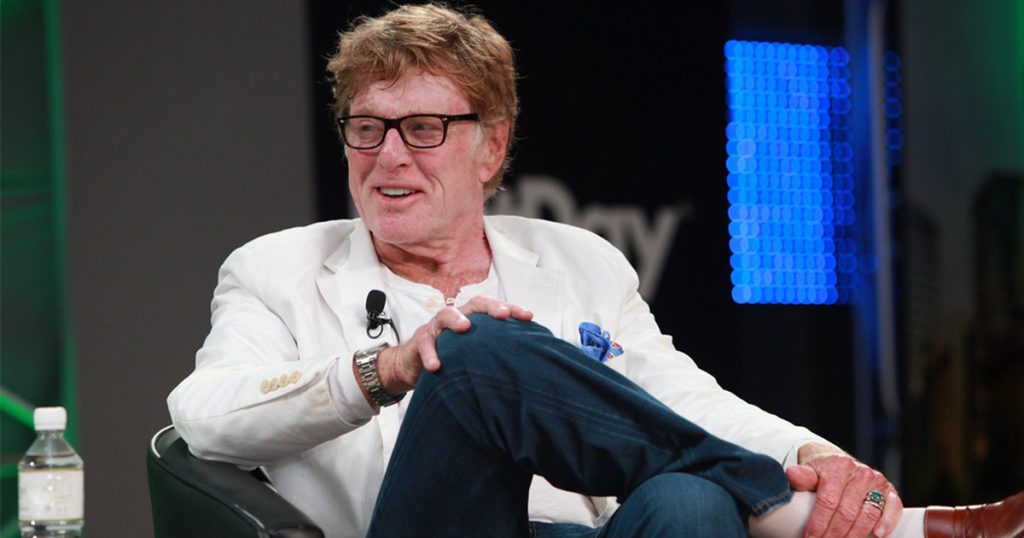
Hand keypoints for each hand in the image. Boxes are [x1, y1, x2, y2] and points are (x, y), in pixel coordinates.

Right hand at [376, 295, 532, 394]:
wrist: (414, 367)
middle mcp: (457, 318)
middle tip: (503, 315)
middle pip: (474, 304)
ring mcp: (436, 327)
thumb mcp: (474, 356)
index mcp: (473, 320)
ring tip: (465, 327)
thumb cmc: (451, 359)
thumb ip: (494, 355)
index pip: (494, 310)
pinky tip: (436, 366)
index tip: (529, 317)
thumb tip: (528, 367)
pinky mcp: (419, 340)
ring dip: (456, 319)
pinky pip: (424, 343)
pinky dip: (430, 354)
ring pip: (446, 315)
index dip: (512, 310)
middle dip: (490, 307)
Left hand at [786, 443, 902, 537]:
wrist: (837, 462)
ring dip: (855, 536)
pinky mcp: (889, 491)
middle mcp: (860, 472)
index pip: (828, 502)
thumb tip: (792, 474)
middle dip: (834, 535)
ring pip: (868, 515)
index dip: (818, 525)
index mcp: (838, 466)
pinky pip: (893, 508)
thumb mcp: (809, 471)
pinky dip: (887, 523)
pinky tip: (877, 535)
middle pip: (847, 513)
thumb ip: (802, 476)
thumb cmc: (821, 471)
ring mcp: (877, 481)